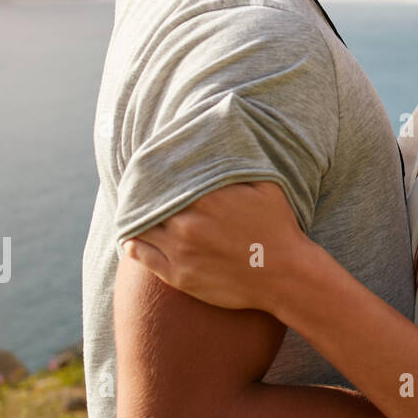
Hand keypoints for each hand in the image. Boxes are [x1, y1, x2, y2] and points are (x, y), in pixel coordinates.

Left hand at [122, 181, 309, 313]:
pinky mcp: (178, 276)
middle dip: (147, 195)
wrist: (285, 276)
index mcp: (208, 198)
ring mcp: (181, 251)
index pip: (168, 178)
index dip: (159, 172)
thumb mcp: (267, 186)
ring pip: (142, 227)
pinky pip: (141, 255)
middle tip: (139, 187)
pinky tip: (132, 236)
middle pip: (152, 202)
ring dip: (138, 218)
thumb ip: (240, 164)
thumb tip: (222, 142)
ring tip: (135, 211)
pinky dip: (132, 243)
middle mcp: (188, 223)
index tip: (154, 166)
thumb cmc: (278, 228)